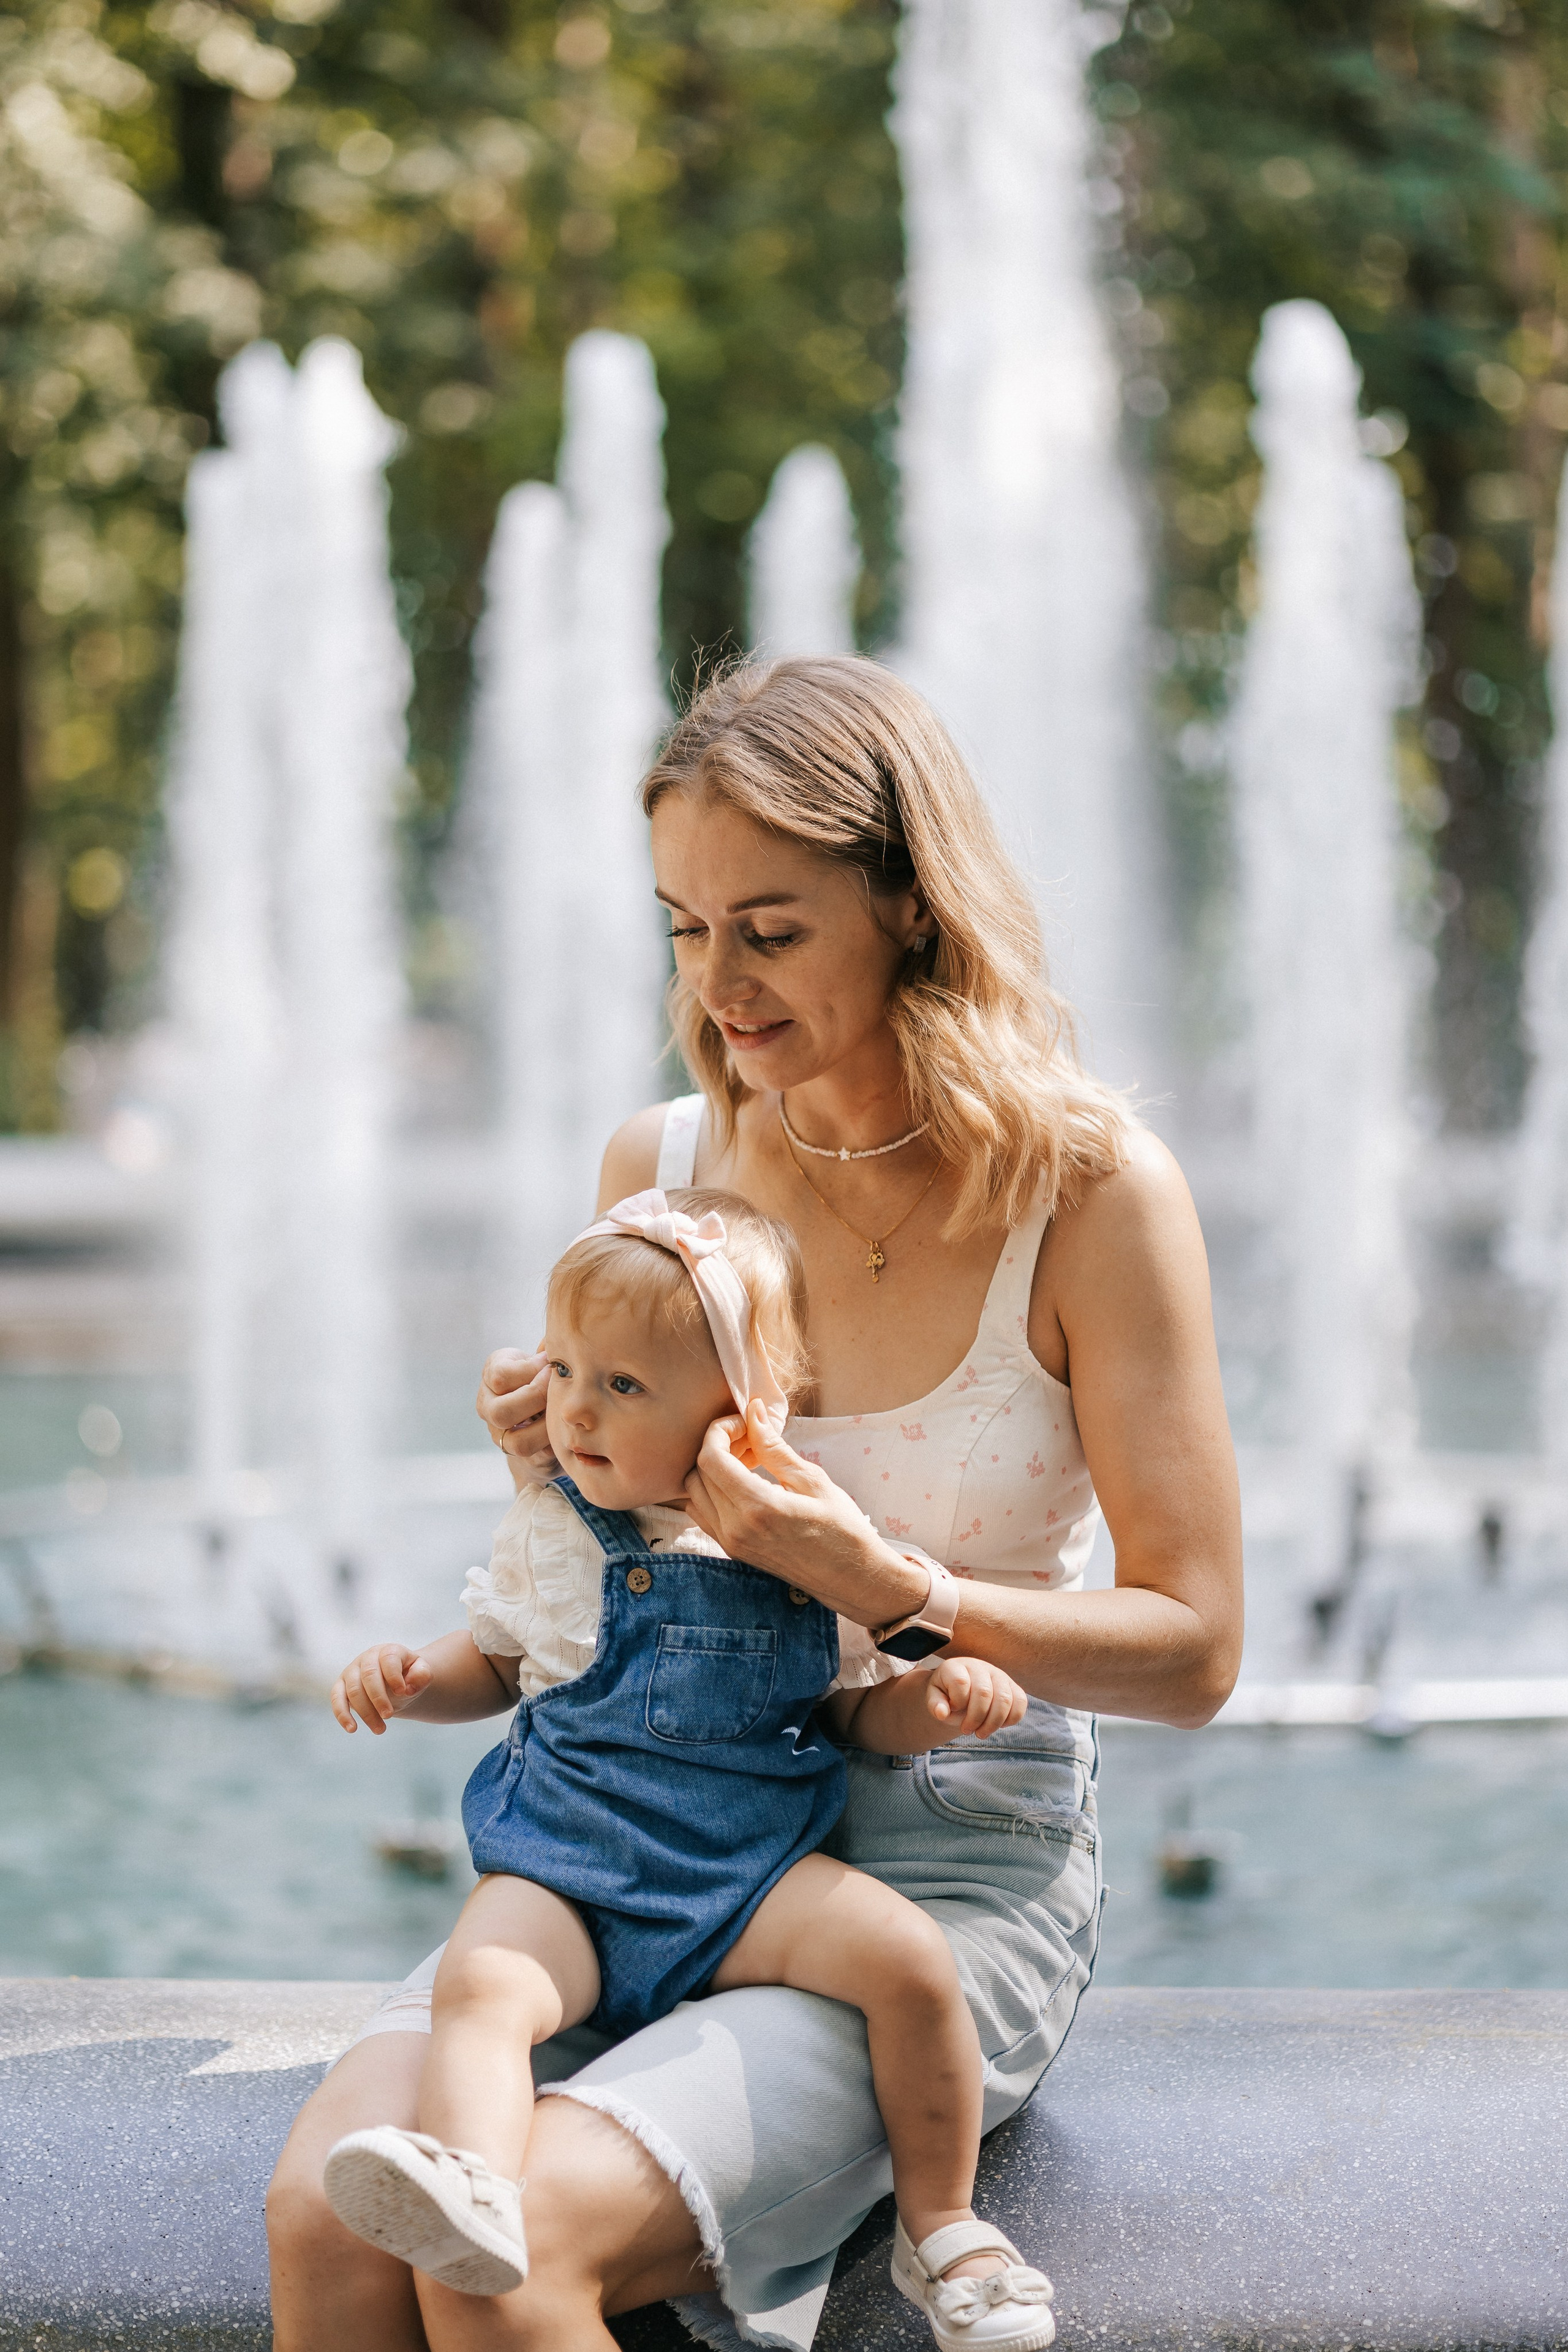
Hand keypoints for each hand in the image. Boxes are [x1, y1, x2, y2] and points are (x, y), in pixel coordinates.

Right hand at [332, 1643, 432, 1734]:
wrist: (395, 1683)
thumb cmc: (408, 1677)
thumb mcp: (421, 1673)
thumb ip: (422, 1675)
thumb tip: (408, 1686)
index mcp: (388, 1651)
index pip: (388, 1659)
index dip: (394, 1676)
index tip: (403, 1693)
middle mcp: (367, 1658)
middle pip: (369, 1675)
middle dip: (378, 1698)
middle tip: (389, 1716)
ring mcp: (352, 1671)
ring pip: (353, 1690)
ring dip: (365, 1712)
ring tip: (380, 1729)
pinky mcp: (341, 1686)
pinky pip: (336, 1698)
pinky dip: (342, 1714)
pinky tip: (352, 1729)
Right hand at [477, 1346, 557, 1480]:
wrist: (539, 1412)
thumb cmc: (542, 1376)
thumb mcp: (538, 1359)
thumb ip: (546, 1352)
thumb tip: (557, 1343)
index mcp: (491, 1376)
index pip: (500, 1377)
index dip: (531, 1371)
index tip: (551, 1365)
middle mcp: (488, 1407)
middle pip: (502, 1412)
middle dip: (537, 1399)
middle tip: (558, 1388)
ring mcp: (501, 1435)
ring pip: (517, 1442)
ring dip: (547, 1427)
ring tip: (562, 1411)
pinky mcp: (521, 1458)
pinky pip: (538, 1457)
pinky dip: (554, 1443)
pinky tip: (565, 1428)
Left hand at [684, 1401, 925, 1625]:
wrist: (851, 1579)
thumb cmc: (842, 1529)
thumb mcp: (812, 1481)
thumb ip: (774, 1447)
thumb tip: (753, 1412)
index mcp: (757, 1508)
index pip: (710, 1459)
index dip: (719, 1431)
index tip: (744, 1422)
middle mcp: (735, 1529)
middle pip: (698, 1473)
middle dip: (717, 1446)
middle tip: (750, 1437)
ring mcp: (730, 1544)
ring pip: (694, 1494)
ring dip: (712, 1469)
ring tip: (748, 1459)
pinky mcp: (732, 1551)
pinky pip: (703, 1513)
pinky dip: (713, 1490)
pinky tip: (743, 1482)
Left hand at [924, 1655, 1027, 1738]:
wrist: (961, 1691)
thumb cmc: (947, 1695)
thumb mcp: (934, 1698)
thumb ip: (935, 1705)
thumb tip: (941, 1713)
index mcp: (956, 1666)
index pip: (960, 1682)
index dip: (957, 1702)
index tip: (951, 1710)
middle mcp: (979, 1666)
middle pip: (984, 1693)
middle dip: (975, 1718)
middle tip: (967, 1730)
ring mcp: (999, 1675)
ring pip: (1005, 1700)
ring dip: (993, 1723)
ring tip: (981, 1733)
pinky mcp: (1013, 1686)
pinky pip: (1021, 1703)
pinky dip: (1011, 1719)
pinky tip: (998, 1725)